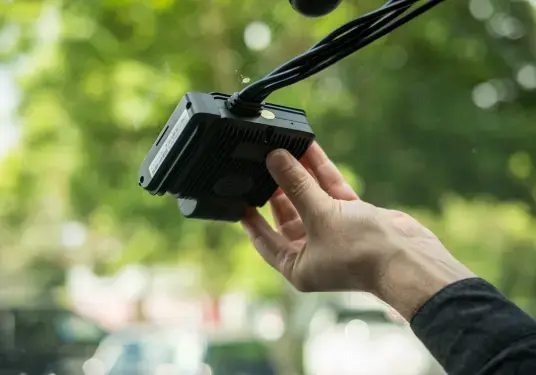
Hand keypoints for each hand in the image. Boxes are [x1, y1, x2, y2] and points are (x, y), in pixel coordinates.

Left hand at [241, 142, 474, 319]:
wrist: (410, 258)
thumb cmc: (361, 252)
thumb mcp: (319, 216)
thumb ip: (296, 186)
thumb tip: (274, 159)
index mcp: (297, 266)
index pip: (263, 240)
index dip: (249, 219)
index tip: (239, 198)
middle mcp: (313, 251)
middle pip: (287, 215)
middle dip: (276, 189)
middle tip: (261, 165)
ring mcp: (333, 232)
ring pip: (309, 198)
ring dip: (298, 174)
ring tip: (282, 149)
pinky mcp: (352, 216)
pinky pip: (329, 190)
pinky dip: (320, 172)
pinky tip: (309, 150)